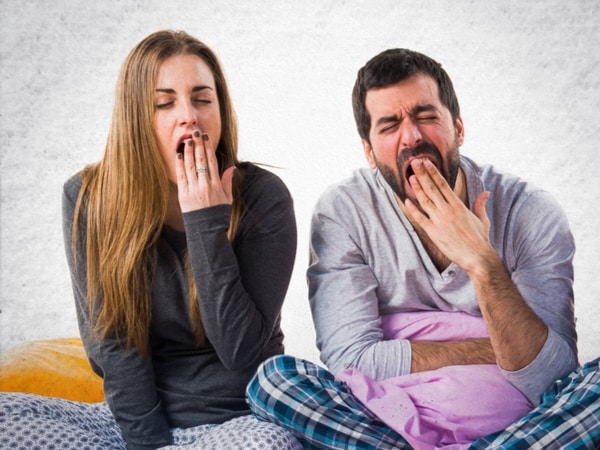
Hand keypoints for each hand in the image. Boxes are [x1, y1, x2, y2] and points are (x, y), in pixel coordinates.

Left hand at [175, 130, 234, 212]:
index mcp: (216, 185)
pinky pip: (181, 176)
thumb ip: (227, 182)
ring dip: (189, 151)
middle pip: (201, 161)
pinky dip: (180, 164)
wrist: (207, 230)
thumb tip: (231, 167)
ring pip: (190, 166)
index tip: (206, 137)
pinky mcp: (184, 195)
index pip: (212, 162)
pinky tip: (180, 154)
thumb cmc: (217, 214)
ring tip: (187, 140)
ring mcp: (193, 190)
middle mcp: (205, 186)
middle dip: (198, 145)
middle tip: (196, 132)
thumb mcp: (227, 198)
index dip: (208, 148)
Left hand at [404, 158, 492, 272]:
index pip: (443, 185)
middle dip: (422, 174)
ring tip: (410, 177)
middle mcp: (447, 210)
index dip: (433, 173)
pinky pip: (420, 219)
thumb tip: (485, 193)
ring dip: (417, 188)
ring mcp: (439, 221)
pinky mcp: (433, 232)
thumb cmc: (480, 239)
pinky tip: (407, 201)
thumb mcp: (482, 219)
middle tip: (414, 162)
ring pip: (425, 201)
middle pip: (432, 188)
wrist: (477, 257)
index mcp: (458, 205)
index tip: (426, 163)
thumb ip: (480, 204)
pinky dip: (413, 210)